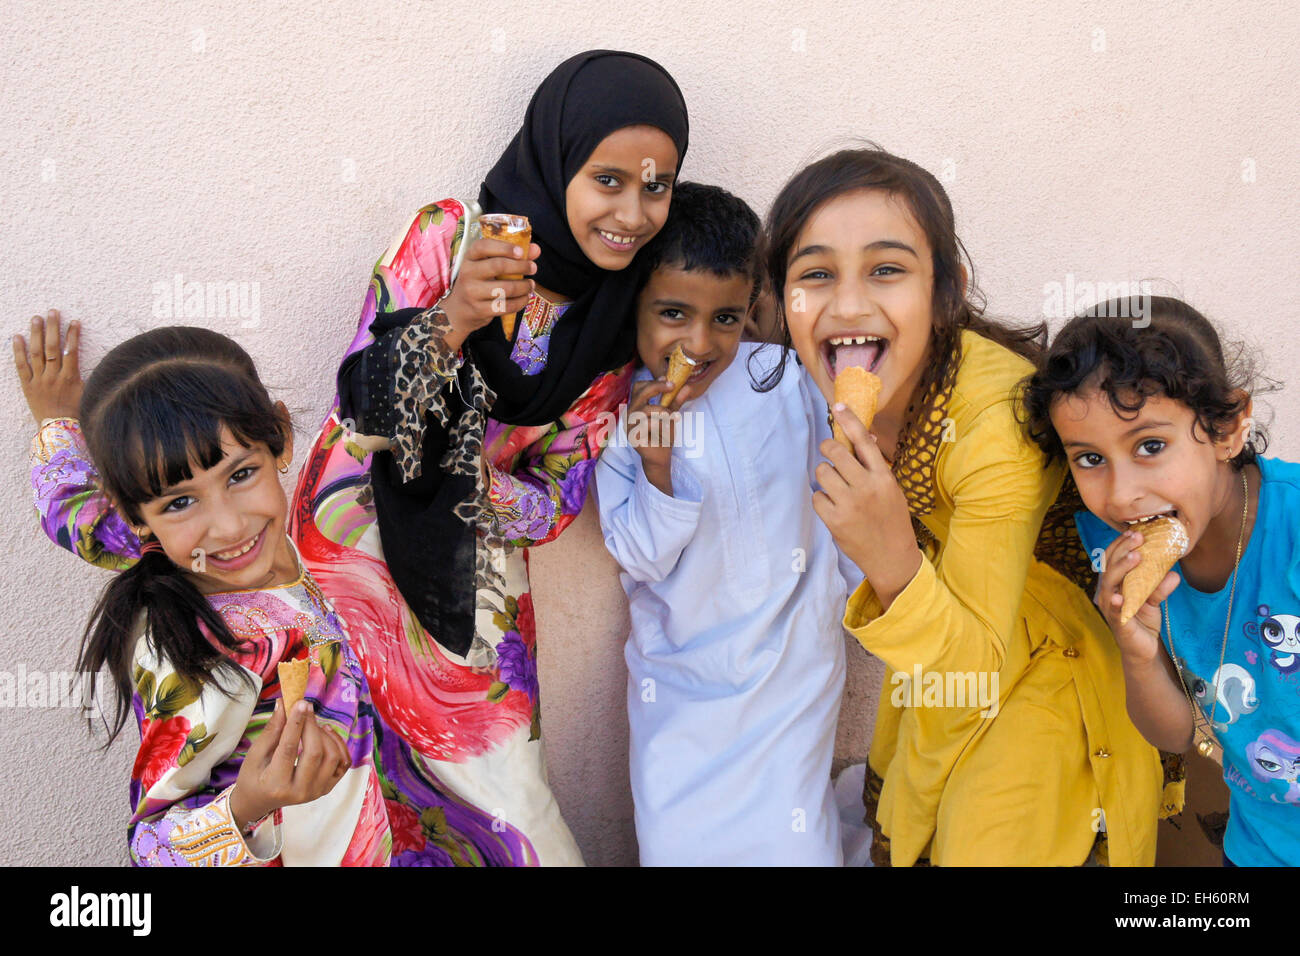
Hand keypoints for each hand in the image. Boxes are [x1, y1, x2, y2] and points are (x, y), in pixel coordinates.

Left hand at [14, 309, 81, 422]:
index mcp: (70, 378)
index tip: (75, 321)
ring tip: (36, 318)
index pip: (71, 351)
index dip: (73, 335)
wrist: (59, 432)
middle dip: (53, 328)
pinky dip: (18, 351)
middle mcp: (53, 376)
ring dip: (36, 334)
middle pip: (52, 347)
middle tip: (52, 312)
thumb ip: (88, 378)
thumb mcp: (88, 395)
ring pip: (36, 353)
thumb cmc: (77, 415)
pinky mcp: (27, 386)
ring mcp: (39, 380)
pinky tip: (18, 337)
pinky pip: (21, 366)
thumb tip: (102, 367)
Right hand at [229, 698, 350, 830]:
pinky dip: (338, 744)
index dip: (296, 724)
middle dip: (311, 725)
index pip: (289, 749)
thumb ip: (272, 730)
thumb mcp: (256, 754)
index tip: (299, 703)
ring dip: (325, 734)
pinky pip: (343, 762)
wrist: (260, 800)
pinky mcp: (328, 787)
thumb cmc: (254, 776)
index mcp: (277, 784)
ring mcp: (317, 791)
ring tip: (312, 724)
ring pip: (332, 757)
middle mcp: (300, 792)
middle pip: (315, 753)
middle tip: (305, 707)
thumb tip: (284, 704)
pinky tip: (326, 733)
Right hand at [440, 238, 539, 351]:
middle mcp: (467, 273)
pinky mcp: (479, 310)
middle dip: (520, 266)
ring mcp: (472, 293)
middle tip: (533, 268)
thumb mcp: (486, 266)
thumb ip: (510, 256)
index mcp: (469, 257)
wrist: (458, 311)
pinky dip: (520, 302)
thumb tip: (536, 249)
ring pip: (505, 288)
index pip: (483, 246)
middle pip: (498, 265)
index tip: (521, 252)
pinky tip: (525, 298)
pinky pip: (505, 306)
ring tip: (531, 285)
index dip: (504, 247)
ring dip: (523, 286)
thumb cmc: (478, 283)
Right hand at [625, 377, 692, 496]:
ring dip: (663, 412)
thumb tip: (687, 387)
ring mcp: (630, 425)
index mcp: (637, 407)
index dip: (652, 382)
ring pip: (646, 410)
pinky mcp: (632, 436)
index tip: (668, 381)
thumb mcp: (671, 416)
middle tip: (672, 387)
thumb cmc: (663, 436)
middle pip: (640, 393)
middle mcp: (630, 414)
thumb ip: (676, 402)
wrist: (660, 458)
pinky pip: (648, 425)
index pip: (638, 387)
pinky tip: (666, 431)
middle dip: (656, 387)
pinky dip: (661, 426)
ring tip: (673, 419)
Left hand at [813, 403, 920, 607]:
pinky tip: (832, 506)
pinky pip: (816, 497)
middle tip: (827, 453)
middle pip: (835, 452)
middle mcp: (866, 487)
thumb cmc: (892, 520)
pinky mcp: (835, 521)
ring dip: (824, 475)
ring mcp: (850, 504)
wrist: (892, 557)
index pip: (864, 442)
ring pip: (822, 472)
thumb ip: (876, 466)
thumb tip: (864, 438)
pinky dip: (821, 499)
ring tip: (833, 485)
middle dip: (827, 448)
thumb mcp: (891, 489)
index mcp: (883, 476)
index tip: (838, 406)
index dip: (849, 421)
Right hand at [1094, 528, 1179, 665]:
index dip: (1121, 544)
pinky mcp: (1117, 622)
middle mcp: (1107, 592)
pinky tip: (1118, 596)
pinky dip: (1115, 602)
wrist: (1143, 649)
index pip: (1112, 558)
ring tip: (1135, 557)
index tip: (1136, 531)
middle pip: (1109, 566)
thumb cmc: (1142, 620)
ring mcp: (1109, 607)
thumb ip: (1159, 587)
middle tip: (1138, 537)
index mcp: (1113, 583)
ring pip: (1110, 584)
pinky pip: (1114, 610)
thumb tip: (1173, 575)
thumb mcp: (1153, 599)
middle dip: (1123, 550)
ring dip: (1121, 569)